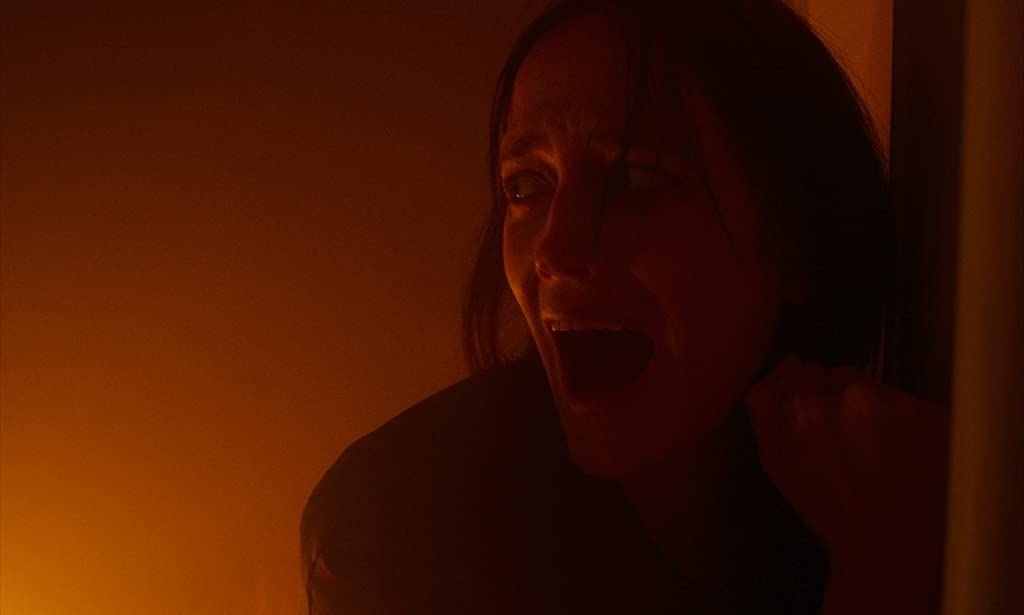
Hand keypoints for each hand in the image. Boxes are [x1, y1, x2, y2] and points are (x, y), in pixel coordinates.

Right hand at [745, 355, 948, 613]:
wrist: (894, 549)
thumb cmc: (831, 511)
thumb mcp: (777, 462)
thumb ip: (766, 406)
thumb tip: (782, 362)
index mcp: (801, 407)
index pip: (801, 370)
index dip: (810, 395)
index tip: (820, 421)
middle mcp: (847, 394)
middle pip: (841, 376)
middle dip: (843, 399)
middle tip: (850, 443)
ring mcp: (894, 401)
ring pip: (879, 390)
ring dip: (878, 410)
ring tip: (882, 454)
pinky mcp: (931, 411)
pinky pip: (913, 405)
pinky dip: (911, 425)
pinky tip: (909, 458)